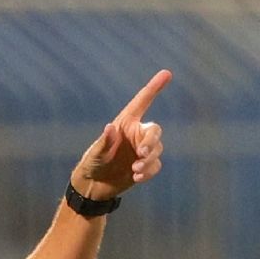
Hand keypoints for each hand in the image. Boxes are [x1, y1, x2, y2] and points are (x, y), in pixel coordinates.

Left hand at [70, 69, 170, 200]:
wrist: (94, 185)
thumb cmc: (92, 163)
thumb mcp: (95, 153)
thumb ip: (105, 142)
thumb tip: (110, 128)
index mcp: (125, 123)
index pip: (142, 102)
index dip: (154, 88)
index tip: (167, 73)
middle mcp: (136, 134)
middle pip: (155, 131)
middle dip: (152, 142)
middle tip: (142, 153)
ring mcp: (142, 150)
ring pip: (157, 150)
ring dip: (149, 160)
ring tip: (135, 169)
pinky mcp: (146, 165)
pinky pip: (155, 165)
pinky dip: (149, 171)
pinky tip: (136, 177)